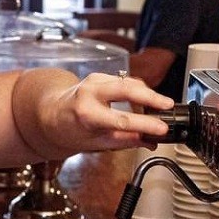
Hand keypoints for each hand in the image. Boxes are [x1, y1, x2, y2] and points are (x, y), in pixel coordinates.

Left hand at [53, 72, 173, 152]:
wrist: (51, 114)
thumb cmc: (70, 130)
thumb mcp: (96, 143)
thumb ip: (125, 141)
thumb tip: (150, 141)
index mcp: (86, 114)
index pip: (122, 119)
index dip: (145, 124)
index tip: (162, 129)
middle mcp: (89, 93)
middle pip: (128, 90)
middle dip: (151, 97)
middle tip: (168, 106)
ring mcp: (93, 81)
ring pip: (128, 81)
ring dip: (147, 92)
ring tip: (161, 106)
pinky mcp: (99, 76)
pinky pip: (124, 80)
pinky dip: (137, 89)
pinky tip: (146, 99)